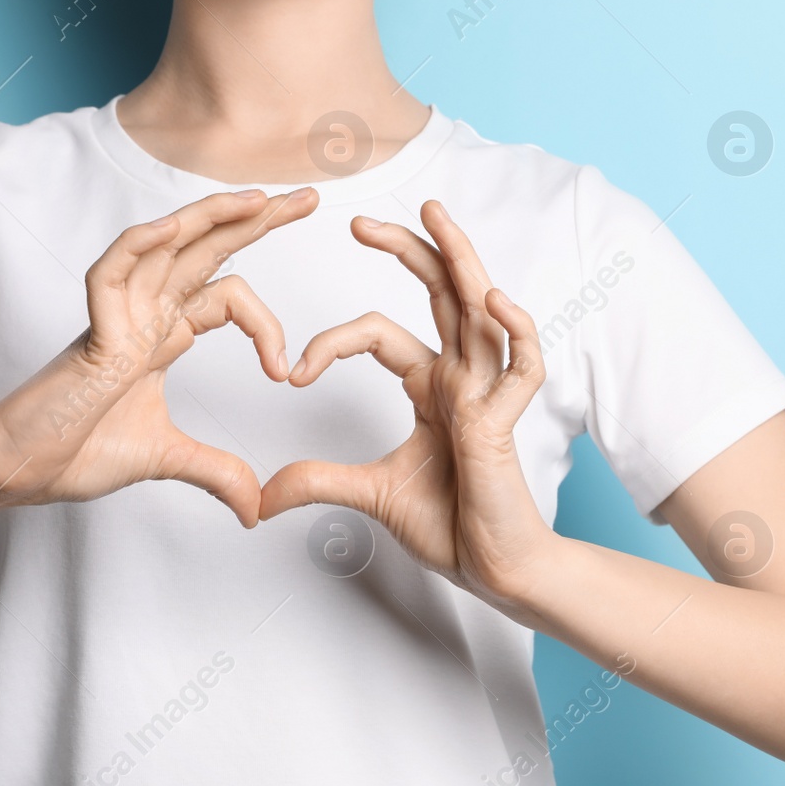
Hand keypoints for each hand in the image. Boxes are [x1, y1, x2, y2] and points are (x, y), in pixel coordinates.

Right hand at [0, 188, 317, 524]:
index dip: (266, 316)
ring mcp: (117, 318)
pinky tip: (171, 228)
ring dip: (211, 219)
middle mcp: (144, 315)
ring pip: (166, 248)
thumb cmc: (75, 452)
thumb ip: (216, 474)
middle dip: (257, 221)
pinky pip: (110, 274)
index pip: (224, 291)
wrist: (20, 470)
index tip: (287, 374)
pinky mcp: (91, 334)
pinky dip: (137, 247)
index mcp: (163, 335)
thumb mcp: (168, 459)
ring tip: (261, 199)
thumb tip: (256, 509)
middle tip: (308, 198)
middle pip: (206, 250)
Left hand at [260, 200, 555, 607]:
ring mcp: (487, 394)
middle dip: (408, 250)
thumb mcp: (370, 495)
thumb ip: (319, 482)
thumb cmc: (452, 526)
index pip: (381, 332)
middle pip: (440, 294)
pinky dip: (514, 330)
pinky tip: (491, 300)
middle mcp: (462, 378)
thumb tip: (262, 495)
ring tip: (436, 216)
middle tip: (363, 220)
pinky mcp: (507, 422)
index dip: (333, 341)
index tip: (293, 371)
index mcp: (432, 387)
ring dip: (462, 260)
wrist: (495, 569)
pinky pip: (522, 366)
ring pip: (481, 310)